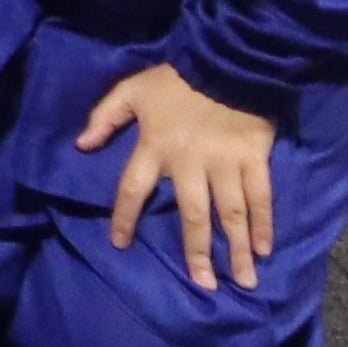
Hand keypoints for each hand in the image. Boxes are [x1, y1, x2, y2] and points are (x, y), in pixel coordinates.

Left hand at [80, 62, 274, 293]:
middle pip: (192, 215)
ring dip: (237, 249)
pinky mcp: (255, 160)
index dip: (124, 217)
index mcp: (155, 147)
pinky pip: (261, 197)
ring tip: (244, 281)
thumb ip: (104, 117)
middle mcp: (190, 162)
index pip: (133, 189)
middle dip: (197, 252)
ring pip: (230, 214)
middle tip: (204, 285)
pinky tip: (266, 250)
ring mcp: (225, 163)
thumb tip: (81, 145)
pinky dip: (265, 224)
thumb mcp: (130, 90)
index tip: (121, 245)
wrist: (224, 61)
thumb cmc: (175, 80)